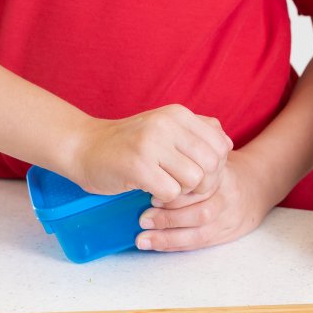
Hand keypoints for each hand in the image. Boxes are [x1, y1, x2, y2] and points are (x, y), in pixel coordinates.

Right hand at [67, 105, 232, 202]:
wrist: (84, 147)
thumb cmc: (131, 144)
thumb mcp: (167, 128)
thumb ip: (198, 132)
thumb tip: (228, 145)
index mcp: (179, 114)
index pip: (221, 146)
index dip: (216, 168)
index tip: (196, 173)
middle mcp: (167, 124)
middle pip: (211, 165)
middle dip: (203, 183)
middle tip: (182, 186)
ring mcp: (151, 144)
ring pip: (194, 180)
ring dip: (182, 192)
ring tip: (165, 186)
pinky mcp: (137, 166)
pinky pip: (171, 192)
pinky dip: (164, 199)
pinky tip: (150, 192)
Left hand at [134, 150, 277, 251]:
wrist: (258, 186)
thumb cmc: (223, 169)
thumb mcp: (213, 153)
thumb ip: (192, 149)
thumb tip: (155, 146)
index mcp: (223, 174)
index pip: (201, 186)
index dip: (175, 193)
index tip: (150, 193)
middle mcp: (228, 197)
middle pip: (202, 213)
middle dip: (170, 218)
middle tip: (143, 218)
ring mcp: (230, 218)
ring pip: (201, 233)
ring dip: (169, 237)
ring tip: (143, 237)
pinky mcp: (228, 233)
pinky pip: (200, 243)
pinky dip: (175, 245)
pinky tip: (154, 244)